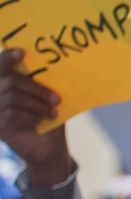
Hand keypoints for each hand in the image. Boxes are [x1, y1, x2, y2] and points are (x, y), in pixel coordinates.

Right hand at [0, 49, 69, 184]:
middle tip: (57, 99)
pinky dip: (31, 116)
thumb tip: (51, 62)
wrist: (50, 146)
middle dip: (36, 89)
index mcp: (6, 84)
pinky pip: (13, 114)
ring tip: (51, 113)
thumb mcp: (47, 96)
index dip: (7, 57)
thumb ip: (42, 82)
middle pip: (10, 81)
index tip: (22, 53)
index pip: (0, 65)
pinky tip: (39, 122)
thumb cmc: (49, 116)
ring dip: (37, 104)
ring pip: (13, 97)